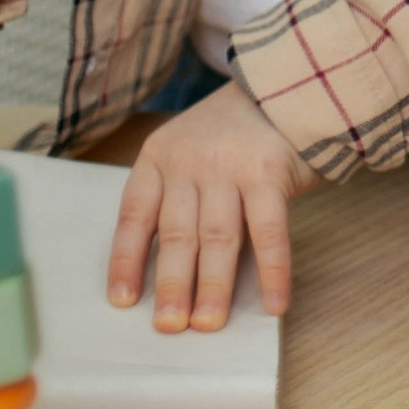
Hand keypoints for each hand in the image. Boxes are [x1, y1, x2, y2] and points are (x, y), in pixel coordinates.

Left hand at [105, 84, 314, 329]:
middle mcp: (189, 160)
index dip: (126, 261)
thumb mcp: (189, 150)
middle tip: (169, 326)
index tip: (123, 302)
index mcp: (159, 156)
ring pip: (218, 237)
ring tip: (208, 324)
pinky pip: (269, 231)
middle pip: (177, 233)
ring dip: (214, 286)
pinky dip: (272, 270)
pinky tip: (274, 303)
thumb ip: (178, 198)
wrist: (286, 82)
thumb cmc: (233, 132)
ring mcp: (230, 165)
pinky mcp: (270, 171)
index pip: (135, 215)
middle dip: (172, 285)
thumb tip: (173, 276)